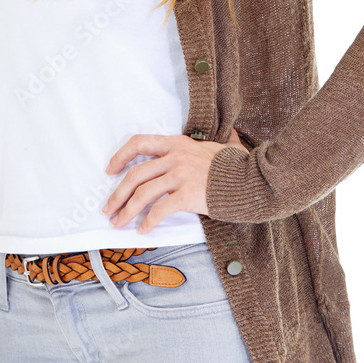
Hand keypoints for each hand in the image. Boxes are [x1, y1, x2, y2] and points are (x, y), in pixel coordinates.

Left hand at [101, 127, 249, 233]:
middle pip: (135, 174)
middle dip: (117, 193)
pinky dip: (148, 222)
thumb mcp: (225, 145)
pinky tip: (143, 230)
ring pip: (143, 193)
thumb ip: (220, 139)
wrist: (255, 180)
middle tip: (108, 208)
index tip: (109, 170)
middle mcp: (175, 157)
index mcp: (178, 144)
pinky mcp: (187, 195)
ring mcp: (180, 175)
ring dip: (127, 210)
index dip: (120, 156)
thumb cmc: (241, 166)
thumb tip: (229, 132)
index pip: (139, 143)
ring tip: (119, 224)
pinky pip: (160, 210)